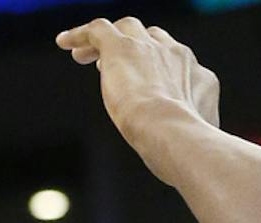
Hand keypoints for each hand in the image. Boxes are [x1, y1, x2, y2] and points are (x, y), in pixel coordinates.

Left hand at [56, 18, 220, 160]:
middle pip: (151, 38)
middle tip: (111, 67)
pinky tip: (63, 43)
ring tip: (83, 55)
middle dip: (134, 47)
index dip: (156, 67)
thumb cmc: (187, 150)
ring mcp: (147, 48)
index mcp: (197, 76)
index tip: (142, 83)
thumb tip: (184, 155)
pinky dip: (80, 34)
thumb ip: (191, 136)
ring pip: (126, 28)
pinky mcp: (120, 48)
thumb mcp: (195, 142)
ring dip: (108, 40)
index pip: (175, 60)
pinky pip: (97, 30)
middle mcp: (175, 55)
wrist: (175, 135)